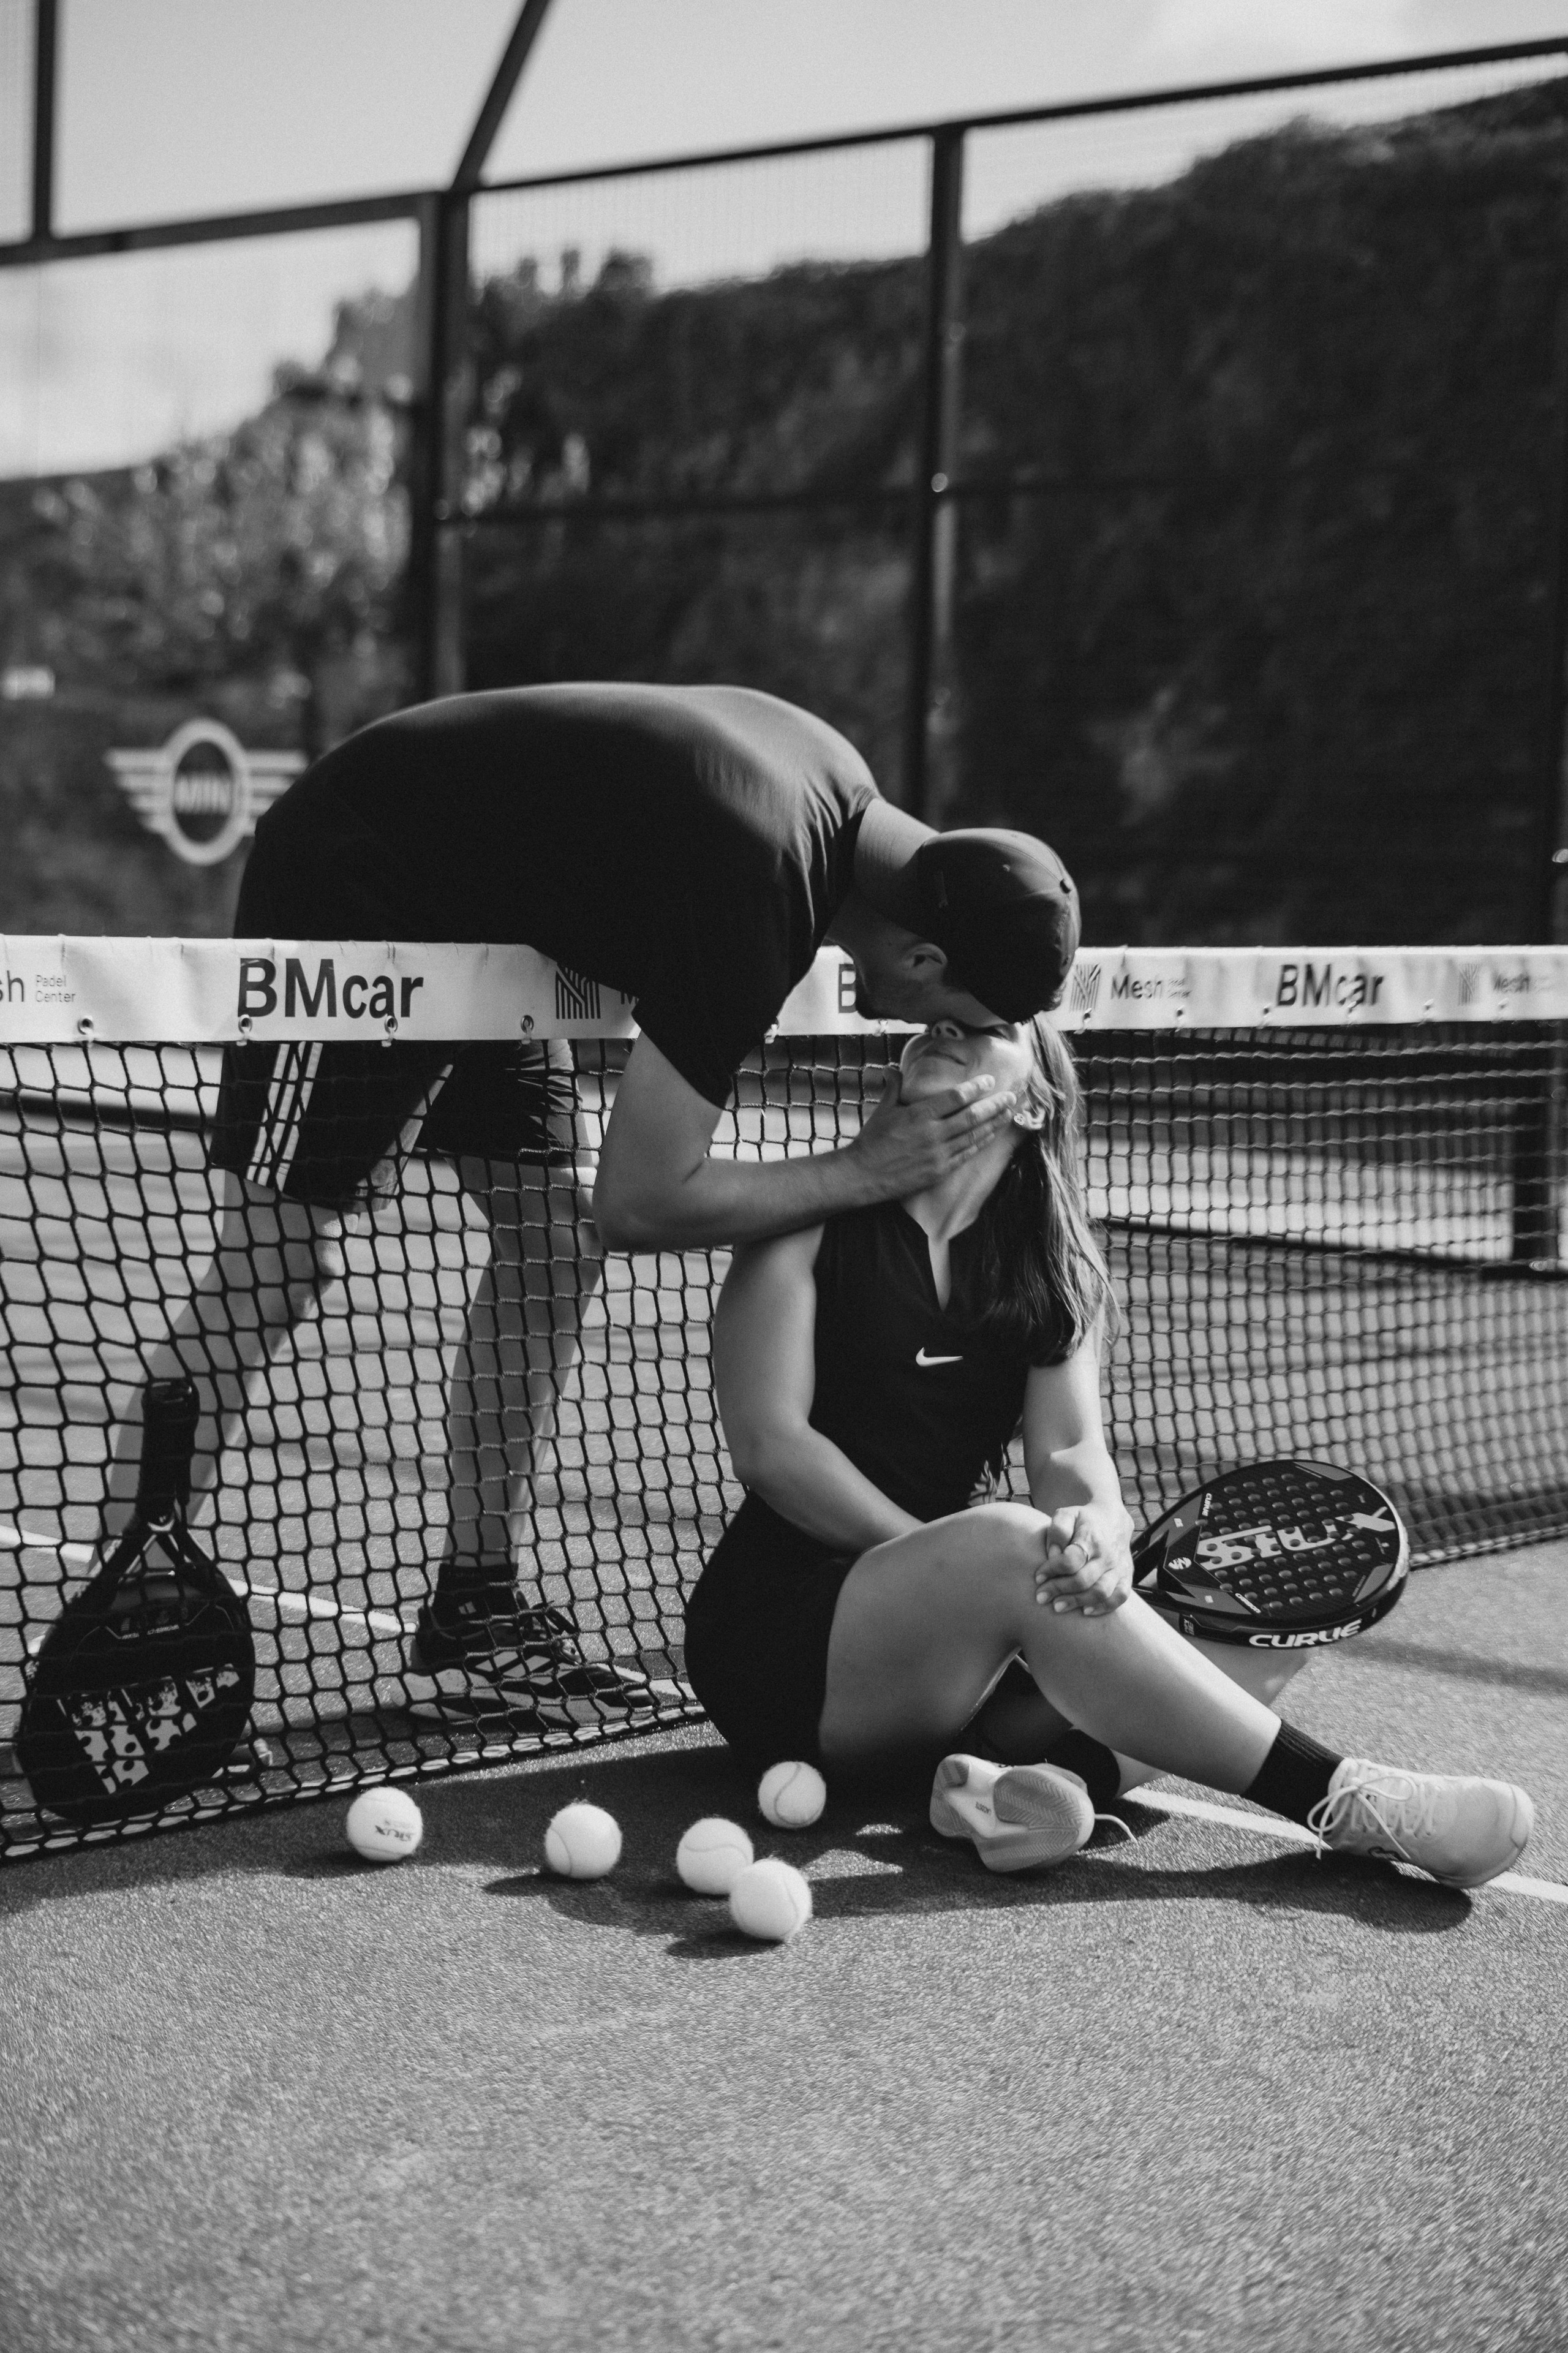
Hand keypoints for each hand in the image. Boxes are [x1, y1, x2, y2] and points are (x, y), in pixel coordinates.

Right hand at [850, 1068, 1018, 1195]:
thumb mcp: (883, 1110)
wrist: (864, 1175)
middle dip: (995, 1105)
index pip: (955, 1097)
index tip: (989, 1081)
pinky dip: (982, 1143)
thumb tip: (894, 1070)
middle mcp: (933, 1133)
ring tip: (1009, 1114)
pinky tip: (992, 1136)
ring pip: (974, 1135)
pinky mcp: (941, 1170)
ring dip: (994, 1124)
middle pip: (972, 1116)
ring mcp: (939, 1154)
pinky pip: (967, 1154)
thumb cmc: (872, 1141)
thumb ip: (894, 1088)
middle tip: (1011, 1096)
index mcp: (919, 1114)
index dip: (975, 1088)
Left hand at [1034, 1505, 1132, 1617]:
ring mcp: (1119, 1567)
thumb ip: (1057, 1531)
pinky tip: (1085, 1611)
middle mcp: (1107, 1554)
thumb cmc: (1083, 1520)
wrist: (1114, 1519)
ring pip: (1101, 1592)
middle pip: (1083, 1580)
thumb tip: (1053, 1555)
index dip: (1052, 1570)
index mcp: (1091, 1537)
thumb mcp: (1066, 1515)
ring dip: (1078, 1602)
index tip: (1038, 1577)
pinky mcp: (1126, 1577)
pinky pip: (1119, 1597)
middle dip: (1059, 1590)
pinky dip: (1104, 1607)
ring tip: (1058, 1607)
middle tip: (1041, 1597)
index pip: (1071, 1559)